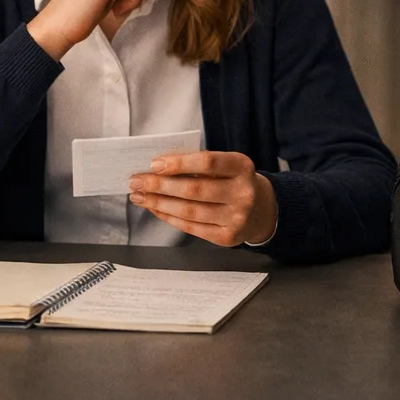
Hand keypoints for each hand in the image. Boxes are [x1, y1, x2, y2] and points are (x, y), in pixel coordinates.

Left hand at [127, 151, 277, 246]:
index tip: (154, 164)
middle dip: (160, 185)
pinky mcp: (227, 237)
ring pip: (189, 211)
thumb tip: (158, 167)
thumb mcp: (228, 165)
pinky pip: (191, 227)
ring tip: (140, 195)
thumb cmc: (236, 182)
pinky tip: (155, 208)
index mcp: (243, 168)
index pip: (208, 162)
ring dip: (159, 203)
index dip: (179, 163)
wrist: (263, 210)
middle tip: (136, 180)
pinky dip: (169, 217)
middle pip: (194, 190)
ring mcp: (236, 218)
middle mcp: (243, 194)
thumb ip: (199, 164)